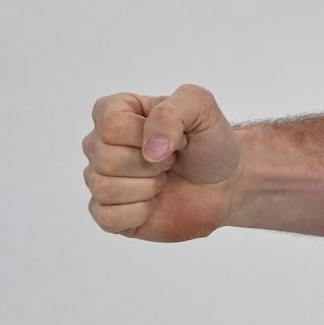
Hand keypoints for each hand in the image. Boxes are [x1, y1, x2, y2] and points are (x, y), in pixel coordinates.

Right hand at [82, 86, 241, 240]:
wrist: (225, 182)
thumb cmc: (208, 142)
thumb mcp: (200, 106)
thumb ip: (171, 112)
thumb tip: (149, 150)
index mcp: (112, 112)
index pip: (112, 126)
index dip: (153, 135)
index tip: (176, 136)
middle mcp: (98, 144)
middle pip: (105, 158)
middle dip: (153, 164)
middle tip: (171, 161)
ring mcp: (100, 179)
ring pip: (104, 188)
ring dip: (148, 187)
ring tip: (163, 179)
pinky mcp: (107, 213)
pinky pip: (107, 218)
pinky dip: (139, 213)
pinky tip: (153, 203)